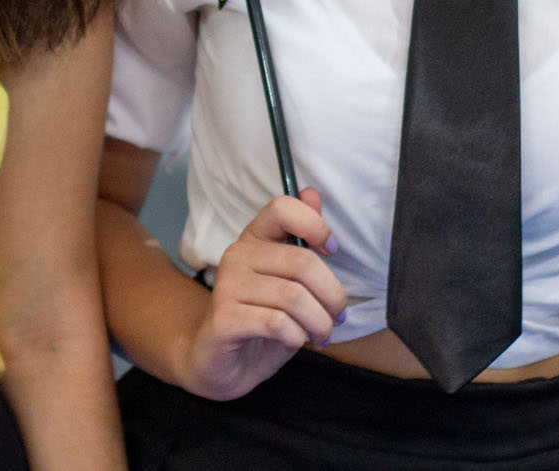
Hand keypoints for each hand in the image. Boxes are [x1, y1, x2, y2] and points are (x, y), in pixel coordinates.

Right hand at [178, 188, 346, 400]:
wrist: (222, 365)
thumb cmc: (261, 322)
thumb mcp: (290, 283)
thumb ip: (302, 242)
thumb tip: (312, 193)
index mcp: (255, 239)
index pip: (282, 208)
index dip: (315, 225)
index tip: (333, 250)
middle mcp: (238, 255)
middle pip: (302, 262)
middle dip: (332, 296)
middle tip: (336, 317)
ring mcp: (227, 285)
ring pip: (294, 297)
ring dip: (318, 323)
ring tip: (320, 335)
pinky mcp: (224, 317)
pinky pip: (277, 323)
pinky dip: (297, 337)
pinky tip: (297, 341)